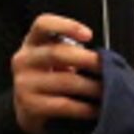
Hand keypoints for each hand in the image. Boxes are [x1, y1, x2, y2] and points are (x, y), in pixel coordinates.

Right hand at [11, 15, 98, 133]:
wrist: (27, 109)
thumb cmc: (49, 78)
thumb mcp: (54, 59)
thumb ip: (71, 51)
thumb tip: (106, 59)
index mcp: (32, 42)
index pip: (43, 24)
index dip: (67, 26)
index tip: (89, 35)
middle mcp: (24, 60)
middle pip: (57, 53)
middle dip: (87, 60)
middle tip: (108, 67)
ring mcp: (24, 84)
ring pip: (65, 81)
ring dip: (91, 86)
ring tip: (108, 90)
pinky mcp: (30, 106)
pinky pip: (63, 105)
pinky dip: (84, 108)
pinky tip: (97, 109)